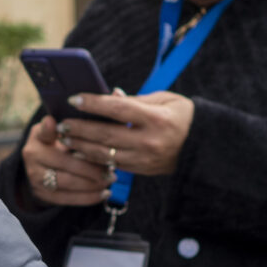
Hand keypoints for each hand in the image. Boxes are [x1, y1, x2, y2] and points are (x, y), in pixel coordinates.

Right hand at [19, 115, 111, 206]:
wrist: (42, 168)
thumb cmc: (60, 143)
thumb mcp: (61, 130)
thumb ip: (70, 125)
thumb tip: (69, 114)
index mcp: (38, 136)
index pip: (46, 133)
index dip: (51, 130)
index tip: (59, 125)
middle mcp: (31, 156)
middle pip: (65, 162)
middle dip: (92, 167)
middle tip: (112, 168)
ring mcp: (34, 177)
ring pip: (67, 182)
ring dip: (92, 183)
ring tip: (110, 180)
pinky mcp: (41, 194)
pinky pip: (67, 199)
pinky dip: (88, 198)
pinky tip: (104, 194)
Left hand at [61, 90, 193, 179]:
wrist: (205, 146)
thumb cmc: (183, 115)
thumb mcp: (165, 100)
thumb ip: (136, 100)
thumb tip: (110, 96)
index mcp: (157, 119)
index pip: (118, 109)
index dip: (94, 104)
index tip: (74, 99)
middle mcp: (150, 141)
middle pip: (107, 135)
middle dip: (80, 129)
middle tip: (61, 123)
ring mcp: (146, 159)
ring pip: (106, 154)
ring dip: (82, 146)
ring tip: (65, 138)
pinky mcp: (144, 171)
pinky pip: (113, 165)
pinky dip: (95, 158)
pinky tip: (81, 151)